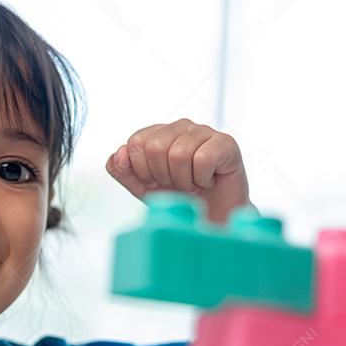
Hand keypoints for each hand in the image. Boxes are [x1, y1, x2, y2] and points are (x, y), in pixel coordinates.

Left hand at [106, 119, 250, 222]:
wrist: (211, 217)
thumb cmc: (178, 198)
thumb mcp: (142, 188)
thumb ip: (123, 171)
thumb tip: (119, 153)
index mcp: (157, 133)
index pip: (135, 143)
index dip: (143, 171)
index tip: (157, 182)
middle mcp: (180, 127)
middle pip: (155, 147)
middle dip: (164, 177)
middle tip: (177, 184)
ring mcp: (203, 132)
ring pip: (179, 154)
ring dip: (184, 181)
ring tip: (193, 184)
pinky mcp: (226, 143)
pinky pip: (203, 159)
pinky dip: (203, 179)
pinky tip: (209, 181)